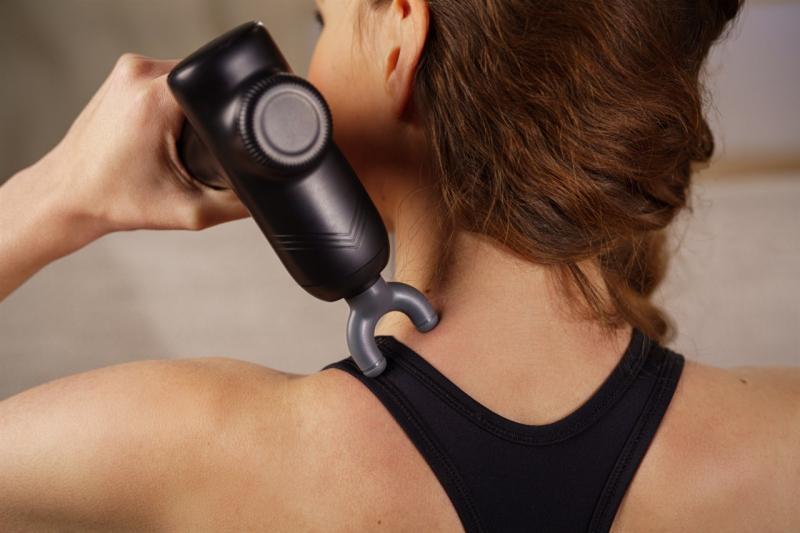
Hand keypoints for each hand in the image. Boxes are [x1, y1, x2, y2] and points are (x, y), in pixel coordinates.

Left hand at [41, 53, 249, 234]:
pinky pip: (165, 80)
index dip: (230, 110)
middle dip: (209, 113)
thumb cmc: (116, 201)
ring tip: (175, 143)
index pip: (218, 85)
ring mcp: (127, 70)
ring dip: (191, 107)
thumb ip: (237, 205)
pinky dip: (172, 104)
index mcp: (155, 98)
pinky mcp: (120, 75)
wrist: (68, 197)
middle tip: (193, 150)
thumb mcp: (189, 211)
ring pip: (184, 78)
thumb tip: (268, 196)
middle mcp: (139, 73)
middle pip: (204, 80)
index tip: (221, 139)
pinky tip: (163, 132)